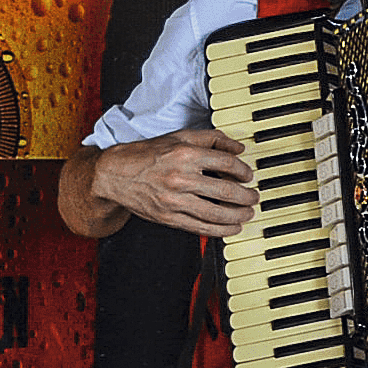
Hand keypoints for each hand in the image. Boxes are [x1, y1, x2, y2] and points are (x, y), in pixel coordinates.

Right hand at [87, 128, 257, 235]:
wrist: (113, 175)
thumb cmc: (147, 154)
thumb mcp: (180, 137)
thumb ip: (212, 139)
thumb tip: (238, 148)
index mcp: (186, 155)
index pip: (227, 164)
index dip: (244, 171)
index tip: (248, 176)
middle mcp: (181, 178)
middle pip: (227, 192)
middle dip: (247, 197)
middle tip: (254, 197)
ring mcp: (174, 201)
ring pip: (216, 213)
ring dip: (238, 216)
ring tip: (248, 213)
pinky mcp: (167, 218)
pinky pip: (200, 228)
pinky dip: (221, 230)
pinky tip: (232, 228)